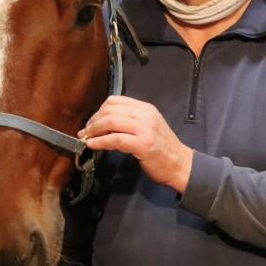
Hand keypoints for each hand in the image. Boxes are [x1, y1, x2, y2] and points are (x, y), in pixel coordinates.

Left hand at [77, 95, 192, 192]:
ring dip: (93, 130)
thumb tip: (103, 123)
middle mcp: (145, 115)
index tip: (92, 122)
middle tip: (85, 131)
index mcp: (145, 108)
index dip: (99, 110)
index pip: (115, 101)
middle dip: (93, 120)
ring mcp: (145, 129)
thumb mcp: (147, 128)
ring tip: (86, 138)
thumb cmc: (162, 148)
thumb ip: (129, 122)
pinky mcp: (142, 144)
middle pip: (110, 110)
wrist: (180, 164)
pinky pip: (115, 139)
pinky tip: (92, 145)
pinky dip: (100, 141)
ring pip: (111, 122)